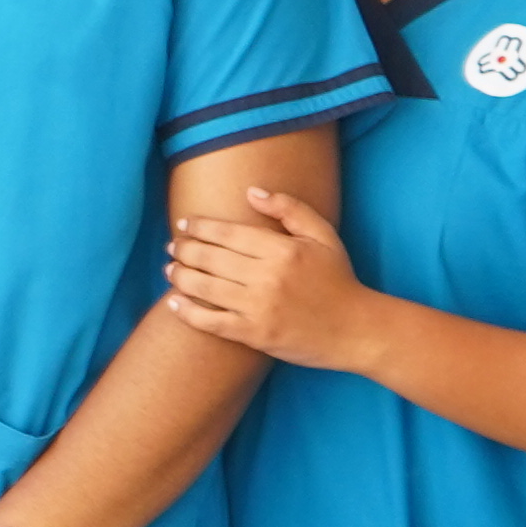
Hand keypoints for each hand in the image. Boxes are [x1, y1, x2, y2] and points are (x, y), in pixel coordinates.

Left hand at [160, 186, 369, 369]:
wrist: (355, 329)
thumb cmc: (338, 279)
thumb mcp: (323, 235)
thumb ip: (289, 208)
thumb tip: (251, 191)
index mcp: (282, 250)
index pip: (228, 233)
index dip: (200, 227)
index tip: (184, 224)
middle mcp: (267, 277)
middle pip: (210, 258)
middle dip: (184, 250)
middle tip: (173, 246)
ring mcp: (258, 307)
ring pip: (204, 288)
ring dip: (181, 276)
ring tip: (170, 269)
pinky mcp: (254, 334)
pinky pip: (211, 322)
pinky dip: (188, 312)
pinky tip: (174, 302)